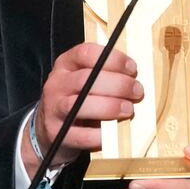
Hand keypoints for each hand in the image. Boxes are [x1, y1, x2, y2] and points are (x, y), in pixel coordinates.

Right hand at [25, 42, 142, 166]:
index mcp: (66, 64)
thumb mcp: (87, 81)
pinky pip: (81, 135)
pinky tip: (115, 133)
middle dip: (117, 84)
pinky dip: (101, 135)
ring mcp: (54, 109)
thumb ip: (106, 74)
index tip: (132, 68)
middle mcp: (57, 84)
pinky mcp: (58, 134)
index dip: (112, 59)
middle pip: (85, 79)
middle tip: (137, 91)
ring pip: (79, 105)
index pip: (85, 53)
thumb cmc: (79, 100)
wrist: (53, 131)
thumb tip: (137, 78)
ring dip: (110, 107)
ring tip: (128, 110)